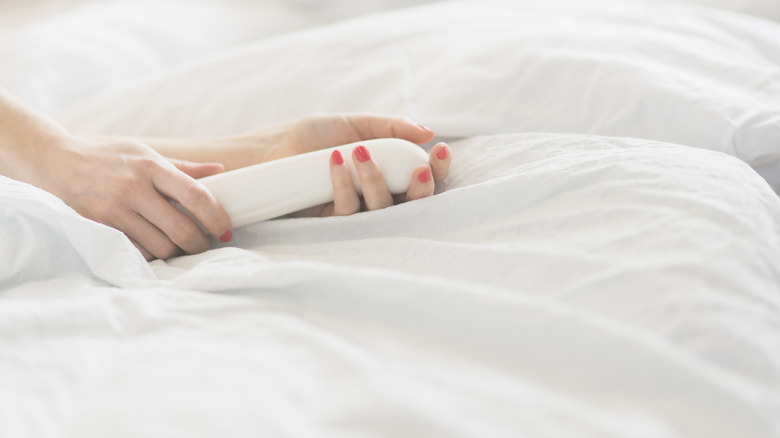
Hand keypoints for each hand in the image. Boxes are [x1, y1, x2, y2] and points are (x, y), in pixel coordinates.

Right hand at [40, 137, 232, 260]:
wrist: (52, 161)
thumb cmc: (105, 156)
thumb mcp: (143, 153)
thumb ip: (181, 167)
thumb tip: (219, 171)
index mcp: (151, 166)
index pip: (196, 195)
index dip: (217, 217)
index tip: (224, 230)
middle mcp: (134, 188)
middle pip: (182, 229)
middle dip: (199, 243)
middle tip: (203, 244)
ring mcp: (114, 210)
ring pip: (161, 246)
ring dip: (175, 251)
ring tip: (178, 245)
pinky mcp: (99, 227)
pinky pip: (136, 251)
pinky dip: (149, 253)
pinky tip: (152, 245)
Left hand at [261, 114, 451, 216]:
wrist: (275, 148)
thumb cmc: (316, 136)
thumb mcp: (357, 124)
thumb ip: (392, 128)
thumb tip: (427, 132)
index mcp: (392, 169)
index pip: (425, 174)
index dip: (438, 167)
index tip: (439, 151)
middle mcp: (381, 193)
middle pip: (414, 201)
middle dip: (422, 187)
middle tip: (418, 170)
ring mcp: (360, 209)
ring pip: (384, 209)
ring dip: (378, 181)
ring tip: (361, 153)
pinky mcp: (335, 221)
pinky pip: (350, 212)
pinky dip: (345, 186)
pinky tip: (336, 162)